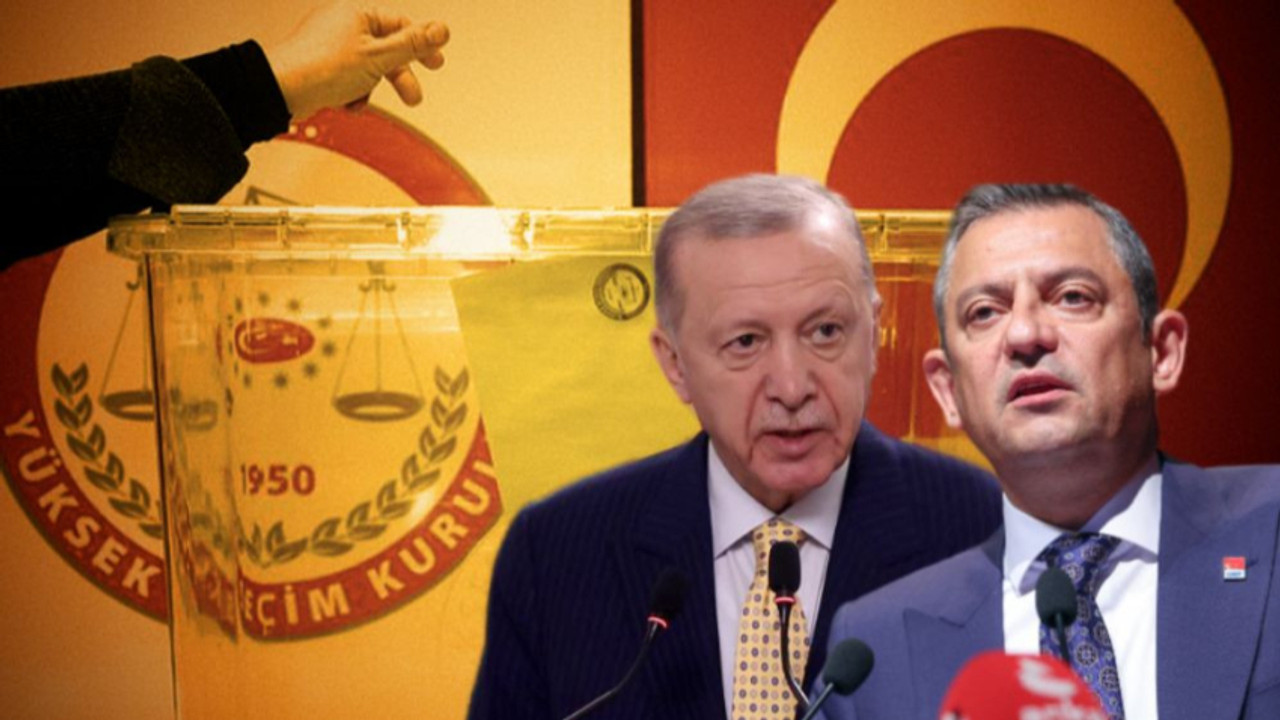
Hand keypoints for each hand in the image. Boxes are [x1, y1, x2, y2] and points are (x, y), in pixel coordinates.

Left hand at [266, 2, 449, 118]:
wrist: (281, 91)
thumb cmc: (321, 68)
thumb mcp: (379, 57)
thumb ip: (413, 45)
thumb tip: (442, 30)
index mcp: (357, 14)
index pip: (400, 25)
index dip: (421, 45)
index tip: (436, 62)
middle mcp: (343, 26)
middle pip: (385, 50)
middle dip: (398, 76)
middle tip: (412, 96)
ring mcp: (331, 47)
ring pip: (367, 69)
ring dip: (370, 88)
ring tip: (363, 100)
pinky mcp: (322, 68)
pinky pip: (349, 80)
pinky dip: (352, 93)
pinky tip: (346, 101)